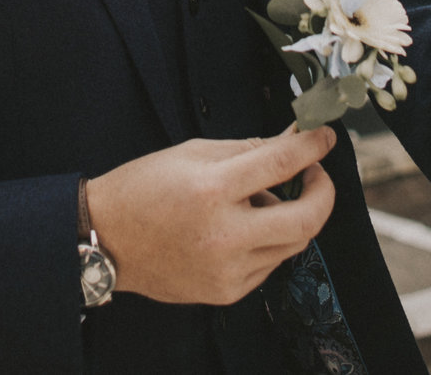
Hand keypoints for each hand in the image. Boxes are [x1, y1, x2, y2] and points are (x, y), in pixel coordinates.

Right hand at [87, 127, 336, 303]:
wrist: (106, 239)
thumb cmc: (144, 188)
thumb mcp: (192, 152)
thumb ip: (248, 149)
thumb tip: (293, 142)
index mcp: (212, 188)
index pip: (282, 163)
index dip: (313, 147)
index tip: (325, 137)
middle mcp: (224, 234)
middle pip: (306, 220)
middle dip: (323, 193)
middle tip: (316, 175)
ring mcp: (227, 269)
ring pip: (292, 244)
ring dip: (292, 217)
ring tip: (262, 200)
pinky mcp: (226, 292)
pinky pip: (269, 264)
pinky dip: (268, 241)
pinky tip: (242, 228)